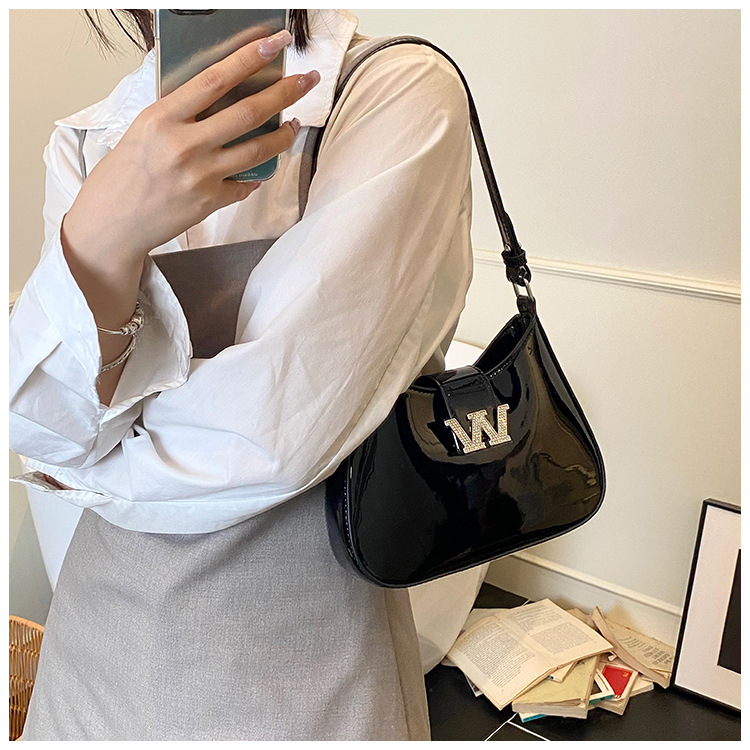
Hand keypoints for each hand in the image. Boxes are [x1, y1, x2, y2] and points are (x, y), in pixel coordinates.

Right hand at [61, 28, 319, 264]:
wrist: (111, 222)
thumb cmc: (122, 174)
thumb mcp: (143, 130)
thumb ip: (179, 113)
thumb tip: (219, 96)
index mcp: (163, 118)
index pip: (215, 79)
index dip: (249, 58)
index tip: (275, 43)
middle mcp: (185, 145)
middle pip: (248, 112)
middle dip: (285, 92)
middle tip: (307, 81)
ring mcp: (201, 176)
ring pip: (257, 149)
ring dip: (283, 135)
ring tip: (294, 124)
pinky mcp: (210, 202)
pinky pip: (245, 184)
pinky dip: (255, 175)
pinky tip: (261, 168)